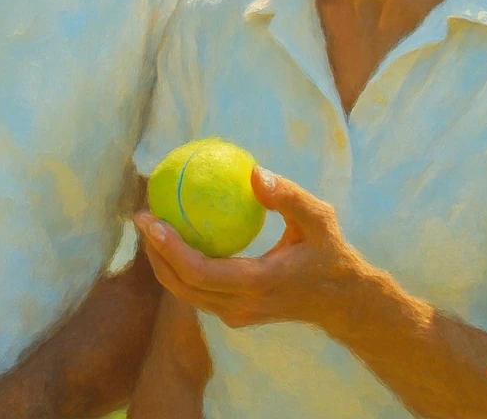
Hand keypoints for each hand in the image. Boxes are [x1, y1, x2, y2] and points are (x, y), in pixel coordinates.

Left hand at [134, 167, 365, 330]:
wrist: (344, 303)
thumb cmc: (331, 255)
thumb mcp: (319, 220)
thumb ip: (288, 197)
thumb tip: (254, 172)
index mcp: (256, 284)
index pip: (198, 271)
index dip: (167, 247)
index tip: (149, 219)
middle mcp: (240, 306)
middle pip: (180, 286)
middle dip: (154, 253)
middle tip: (141, 217)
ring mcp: (236, 314)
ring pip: (184, 293)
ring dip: (162, 262)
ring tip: (150, 226)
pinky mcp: (235, 313)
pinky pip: (196, 291)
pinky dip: (178, 268)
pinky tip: (174, 238)